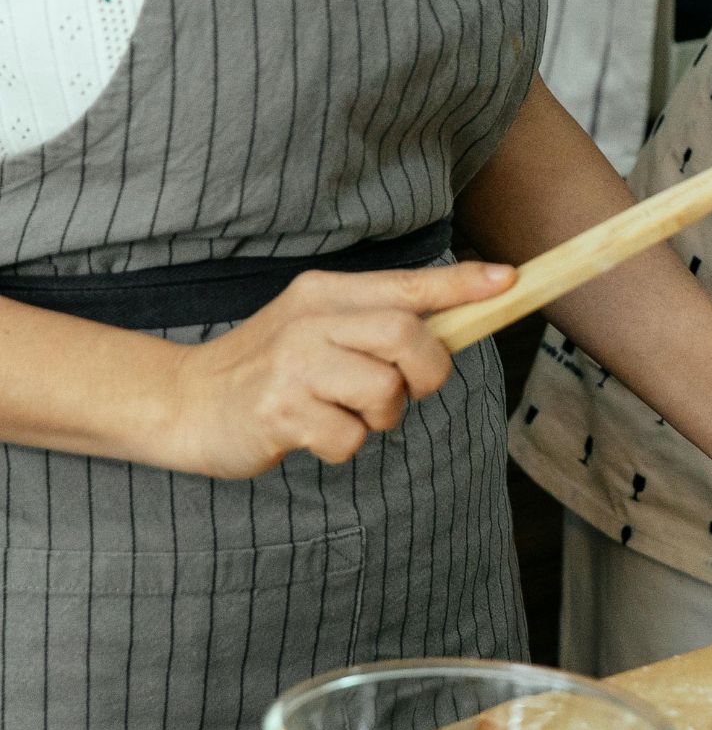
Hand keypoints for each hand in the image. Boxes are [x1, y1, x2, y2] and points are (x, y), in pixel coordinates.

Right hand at [157, 260, 514, 478]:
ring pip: (384, 391)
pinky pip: (349, 438)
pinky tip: (313, 435)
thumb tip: (456, 321)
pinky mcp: (277, 412)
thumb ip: (375, 322)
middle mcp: (310, 320)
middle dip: (427, 371)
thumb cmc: (268, 368)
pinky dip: (344, 447)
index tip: (509, 283)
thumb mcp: (317, 326)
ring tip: (346, 413)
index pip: (408, 284)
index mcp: (326, 293)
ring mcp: (291, 365)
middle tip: (409, 390)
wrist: (184, 402)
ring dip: (380, 416)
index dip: (463, 285)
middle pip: (407, 335)